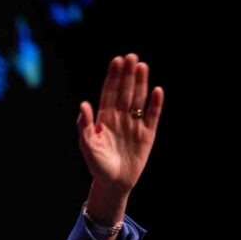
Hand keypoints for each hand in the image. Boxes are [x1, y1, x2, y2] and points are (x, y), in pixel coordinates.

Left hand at [78, 54, 163, 201]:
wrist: (113, 183)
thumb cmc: (97, 164)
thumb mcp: (88, 145)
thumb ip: (85, 125)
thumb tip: (83, 104)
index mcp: (105, 118)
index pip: (110, 93)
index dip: (113, 77)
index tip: (116, 61)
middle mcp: (121, 117)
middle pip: (125, 92)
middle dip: (128, 75)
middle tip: (131, 56)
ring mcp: (135, 124)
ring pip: (139, 99)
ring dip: (141, 84)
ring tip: (142, 66)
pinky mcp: (148, 134)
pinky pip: (152, 116)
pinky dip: (155, 104)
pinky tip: (157, 90)